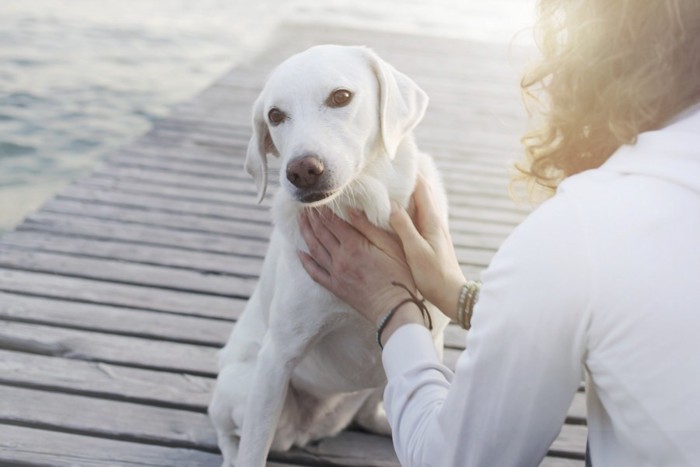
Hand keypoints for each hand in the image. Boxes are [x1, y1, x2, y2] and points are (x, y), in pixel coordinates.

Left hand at [298, 208, 423, 331]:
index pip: (332, 222)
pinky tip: (299, 253)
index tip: (316, 199)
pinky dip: (305, 261)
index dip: (323, 210)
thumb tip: (351, 209)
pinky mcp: (335, 287)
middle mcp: (340, 258)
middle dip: (312, 218)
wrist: (394, 308)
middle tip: (304, 206)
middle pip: (320, 233)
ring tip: (301, 221)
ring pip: (314, 249)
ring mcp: (335, 273)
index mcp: (354, 245)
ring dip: (306, 233)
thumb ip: (368, 227)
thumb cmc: (399, 274)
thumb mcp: (390, 245)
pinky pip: (314, 272)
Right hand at [389, 175, 464, 318]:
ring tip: (389, 183)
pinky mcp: (430, 237)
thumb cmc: (434, 275)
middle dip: (407, 177)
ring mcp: (433, 229)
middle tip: (389, 168)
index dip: (408, 172)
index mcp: (432, 220)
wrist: (452, 295)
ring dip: (406, 191)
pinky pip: (417, 215)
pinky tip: (396, 209)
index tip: (393, 162)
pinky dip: (407, 206)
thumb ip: (403, 226)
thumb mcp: (415, 250)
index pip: (421, 187)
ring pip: (419, 202)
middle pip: (421, 190)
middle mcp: (434, 220)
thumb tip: (390, 203)